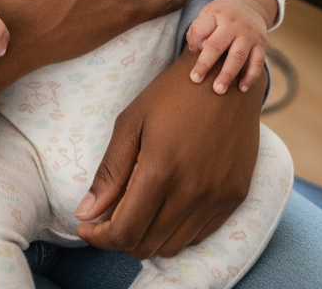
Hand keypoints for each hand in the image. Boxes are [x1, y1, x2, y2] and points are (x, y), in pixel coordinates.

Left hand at [74, 47, 263, 257]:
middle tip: (108, 215)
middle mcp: (192, 191)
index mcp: (161, 170)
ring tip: (135, 210)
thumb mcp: (131, 122)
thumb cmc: (172, 93)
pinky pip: (200, 235)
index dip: (99, 237)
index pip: (125, 232)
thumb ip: (111, 171)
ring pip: (173, 247)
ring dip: (148, 237)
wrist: (224, 76)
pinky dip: (176, 231)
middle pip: (146, 245)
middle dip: (119, 237)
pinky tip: (164, 205)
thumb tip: (86, 213)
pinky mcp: (235, 196)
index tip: (86, 226)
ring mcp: (217, 197)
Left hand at [186, 0, 276, 92]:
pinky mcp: (261, 44)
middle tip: (196, 79)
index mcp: (216, 15)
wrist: (250, 4)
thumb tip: (196, 49)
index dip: (194, 39)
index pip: (202, 27)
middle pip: (217, 44)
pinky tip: (242, 88)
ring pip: (238, 56)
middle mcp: (233, 25)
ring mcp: (249, 35)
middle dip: (206, 63)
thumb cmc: (222, 14)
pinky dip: (250, 77)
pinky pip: (257, 63)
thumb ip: (199, 29)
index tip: (191, 51)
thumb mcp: (208, 13)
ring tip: (218, 90)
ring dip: (228, 74)